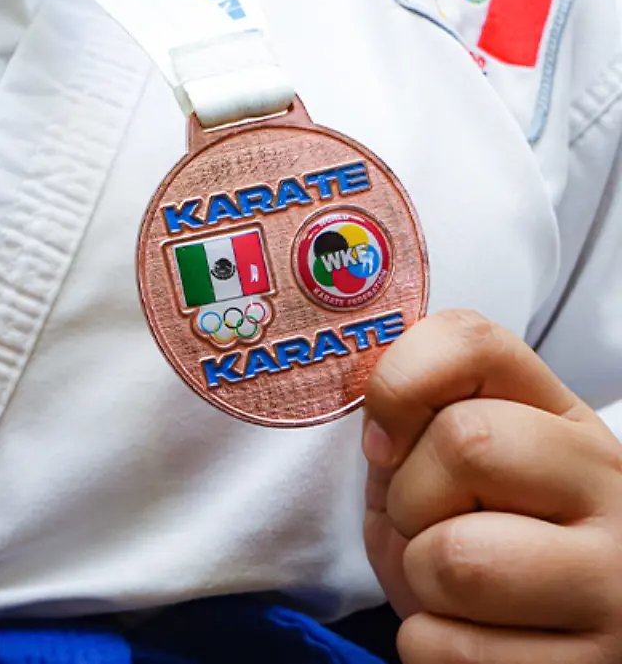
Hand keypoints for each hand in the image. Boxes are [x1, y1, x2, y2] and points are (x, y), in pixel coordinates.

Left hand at [363, 310, 621, 662]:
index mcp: (562, 420)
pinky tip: (474, 638)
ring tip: (454, 588)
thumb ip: (415, 426)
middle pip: (468, 442)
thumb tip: (377, 410)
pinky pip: (448, 647)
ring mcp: (612, 580)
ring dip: (420, 581)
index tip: (386, 441)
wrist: (538, 647)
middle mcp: (608, 485)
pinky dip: (429, 646)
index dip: (400, 384)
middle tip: (429, 527)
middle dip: (409, 499)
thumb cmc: (474, 546)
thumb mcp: (439, 472)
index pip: (472, 341)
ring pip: (456, 559)